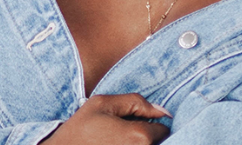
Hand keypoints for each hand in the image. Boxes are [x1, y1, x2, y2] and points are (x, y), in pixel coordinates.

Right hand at [40, 93, 170, 143]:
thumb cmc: (79, 131)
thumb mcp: (103, 104)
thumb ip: (135, 102)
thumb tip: (162, 110)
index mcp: (139, 136)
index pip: (162, 128)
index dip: (149, 122)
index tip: (132, 124)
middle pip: (158, 144)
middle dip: (147, 137)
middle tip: (121, 135)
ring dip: (138, 144)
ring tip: (116, 142)